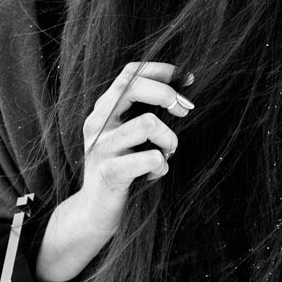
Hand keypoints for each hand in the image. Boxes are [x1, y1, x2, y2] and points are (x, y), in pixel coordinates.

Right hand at [35, 62, 192, 281]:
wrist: (94, 211)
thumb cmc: (121, 167)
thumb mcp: (127, 133)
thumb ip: (145, 109)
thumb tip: (185, 84)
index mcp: (103, 108)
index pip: (130, 72)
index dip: (161, 70)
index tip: (187, 79)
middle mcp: (98, 122)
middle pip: (133, 86)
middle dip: (167, 95)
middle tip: (184, 112)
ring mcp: (101, 146)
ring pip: (148, 123)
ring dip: (169, 139)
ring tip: (167, 152)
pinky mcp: (108, 172)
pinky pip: (151, 158)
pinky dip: (162, 167)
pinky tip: (154, 174)